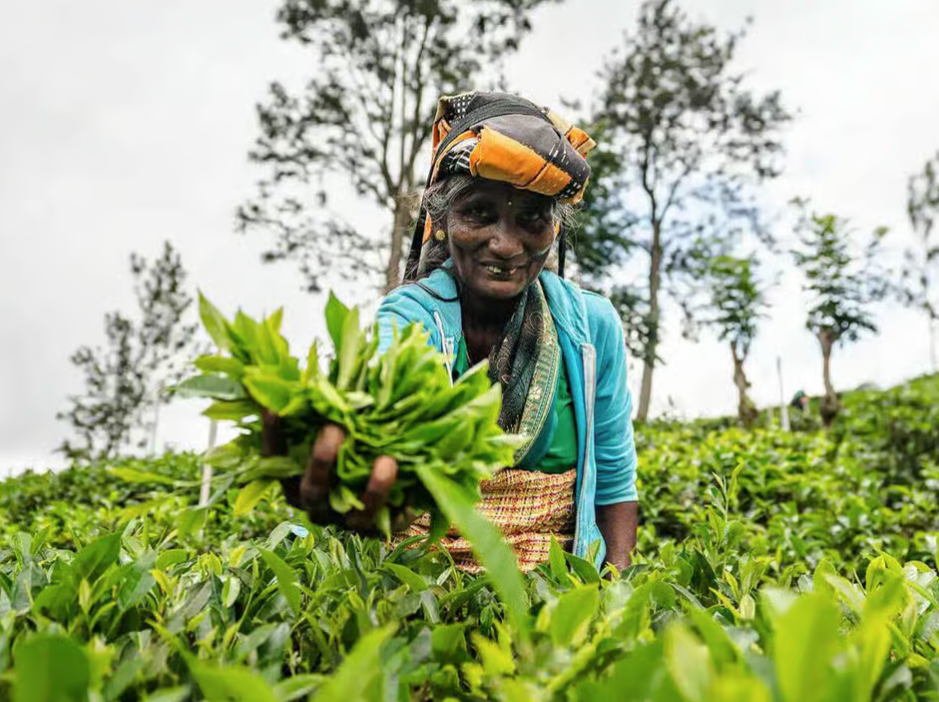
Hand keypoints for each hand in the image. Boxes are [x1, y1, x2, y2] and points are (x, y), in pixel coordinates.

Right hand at [261, 410, 401, 534]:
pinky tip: (403, 480)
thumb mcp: (342, 419)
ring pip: (355, 513)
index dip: (273, 436)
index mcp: (299, 478)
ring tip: (387, 461)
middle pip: (312, 490)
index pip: (276, 460)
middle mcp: (319, 505)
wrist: (402, 473)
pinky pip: (388, 520)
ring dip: (370, 489)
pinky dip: (396, 501)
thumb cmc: (360, 438)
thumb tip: (306, 366)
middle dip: (321, 462)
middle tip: (334, 430)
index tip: (274, 407)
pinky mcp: (382, 529)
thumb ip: (325, 402)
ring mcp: (349, 521)